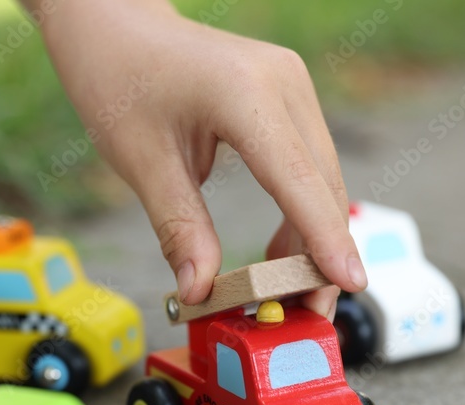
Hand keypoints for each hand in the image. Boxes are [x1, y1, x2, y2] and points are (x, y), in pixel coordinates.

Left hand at [34, 0, 366, 318]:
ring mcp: (291, 86)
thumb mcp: (140, 160)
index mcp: (245, 93)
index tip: (349, 285)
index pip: (298, 179)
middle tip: (310, 315)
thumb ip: (178, 227)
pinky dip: (301, 212)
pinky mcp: (286, 98)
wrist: (115, 22)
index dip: (324, 239)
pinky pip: (307, 165)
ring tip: (294, 294)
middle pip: (322, 184)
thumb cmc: (117, 78)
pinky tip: (282, 253)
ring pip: (321, 179)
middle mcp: (283, 83)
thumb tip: (201, 291)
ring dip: (314, 238)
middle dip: (322, 254)